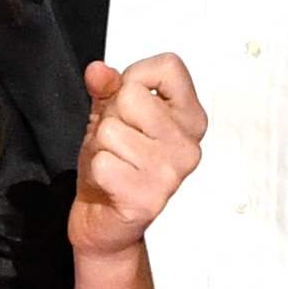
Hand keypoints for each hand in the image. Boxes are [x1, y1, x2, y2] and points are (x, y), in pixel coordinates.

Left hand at [68, 55, 207, 255]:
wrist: (105, 221)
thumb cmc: (115, 167)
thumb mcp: (111, 116)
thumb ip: (107, 88)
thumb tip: (98, 72)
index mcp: (190, 118)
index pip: (169, 66)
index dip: (136, 76)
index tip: (131, 101)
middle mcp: (187, 145)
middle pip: (133, 96)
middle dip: (112, 116)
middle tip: (118, 142)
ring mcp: (171, 173)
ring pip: (112, 130)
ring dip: (101, 146)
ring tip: (114, 162)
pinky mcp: (149, 198)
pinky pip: (104, 162)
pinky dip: (97, 171)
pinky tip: (111, 182)